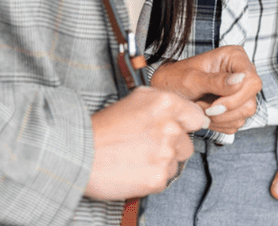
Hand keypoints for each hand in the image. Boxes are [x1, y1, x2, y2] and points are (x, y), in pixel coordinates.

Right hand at [85, 87, 206, 200]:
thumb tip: (184, 110)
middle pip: (187, 142)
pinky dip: (152, 175)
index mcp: (165, 104)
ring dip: (162, 161)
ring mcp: (166, 154)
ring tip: (138, 155)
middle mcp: (170, 128)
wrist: (81, 153)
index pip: (196, 116)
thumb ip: (162, 102)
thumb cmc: (102, 128)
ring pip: (177, 161)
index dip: (186, 124)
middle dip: (172, 144)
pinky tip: (135, 167)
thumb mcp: (133, 99)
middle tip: (147, 143)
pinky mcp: (159, 177)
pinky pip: (165, 178)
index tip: (180, 128)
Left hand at [149, 45, 258, 133]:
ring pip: (244, 115)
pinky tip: (204, 114)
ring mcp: (241, 92)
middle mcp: (242, 73)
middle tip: (204, 110)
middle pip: (250, 102)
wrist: (167, 92)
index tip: (214, 105)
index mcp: (234, 57)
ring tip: (200, 109)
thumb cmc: (175, 78)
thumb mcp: (191, 78)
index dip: (236, 97)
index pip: (252, 80)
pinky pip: (236, 124)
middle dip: (225, 111)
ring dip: (220, 118)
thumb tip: (241, 79)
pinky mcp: (236, 108)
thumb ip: (216, 80)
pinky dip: (218, 124)